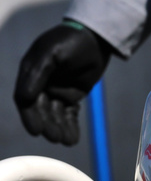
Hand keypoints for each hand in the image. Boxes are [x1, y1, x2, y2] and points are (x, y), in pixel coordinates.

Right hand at [14, 21, 111, 145]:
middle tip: (55, 138)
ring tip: (66, 141)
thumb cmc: (71, 41)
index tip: (36, 131)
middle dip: (47, 125)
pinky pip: (69, 114)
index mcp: (30, 72)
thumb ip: (38, 73)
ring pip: (54, 115)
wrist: (96, 39)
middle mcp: (41, 83)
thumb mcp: (52, 53)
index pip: (25, 98)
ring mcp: (56, 90)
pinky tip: (73, 138)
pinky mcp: (72, 95)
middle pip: (40, 110)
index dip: (28, 116)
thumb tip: (25, 97)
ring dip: (59, 128)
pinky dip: (70, 126)